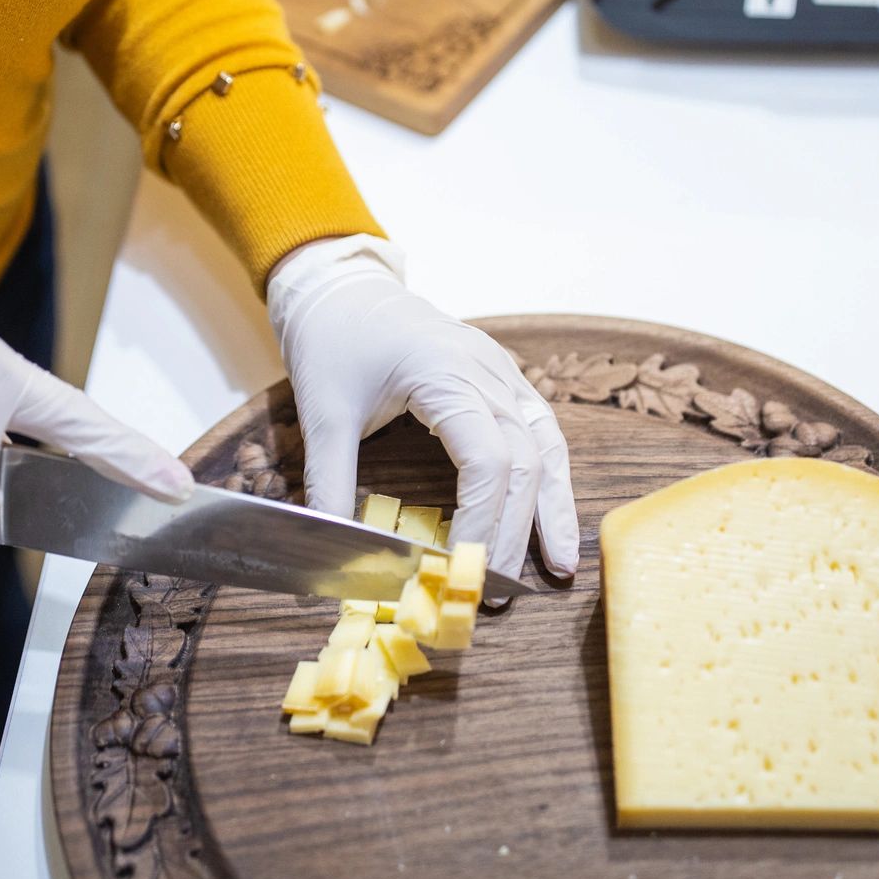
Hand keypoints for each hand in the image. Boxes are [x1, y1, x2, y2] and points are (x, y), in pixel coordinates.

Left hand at [268, 235, 579, 584]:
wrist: (340, 285)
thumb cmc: (330, 340)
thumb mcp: (321, 414)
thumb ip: (329, 484)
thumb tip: (328, 548)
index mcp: (444, 373)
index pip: (486, 459)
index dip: (482, 521)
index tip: (462, 571)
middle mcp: (485, 370)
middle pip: (523, 460)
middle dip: (515, 532)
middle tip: (499, 593)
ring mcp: (500, 370)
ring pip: (545, 445)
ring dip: (551, 510)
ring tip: (558, 568)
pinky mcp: (500, 376)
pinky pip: (540, 429)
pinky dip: (551, 477)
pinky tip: (554, 519)